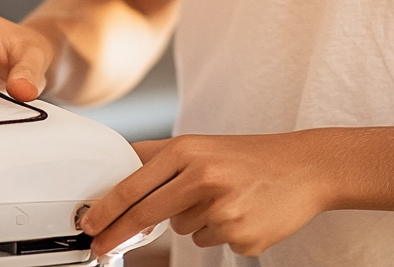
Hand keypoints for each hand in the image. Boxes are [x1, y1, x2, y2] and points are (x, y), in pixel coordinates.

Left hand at [80, 132, 330, 257]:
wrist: (304, 168)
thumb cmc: (249, 156)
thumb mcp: (203, 146)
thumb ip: (161, 159)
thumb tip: (120, 174)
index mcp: (190, 150)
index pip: (135, 183)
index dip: (107, 208)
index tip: (89, 225)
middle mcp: (203, 176)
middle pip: (146, 214)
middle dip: (119, 234)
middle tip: (101, 247)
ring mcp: (222, 209)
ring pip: (182, 229)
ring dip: (192, 220)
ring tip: (223, 197)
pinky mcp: (240, 235)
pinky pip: (209, 241)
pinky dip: (218, 231)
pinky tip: (239, 211)